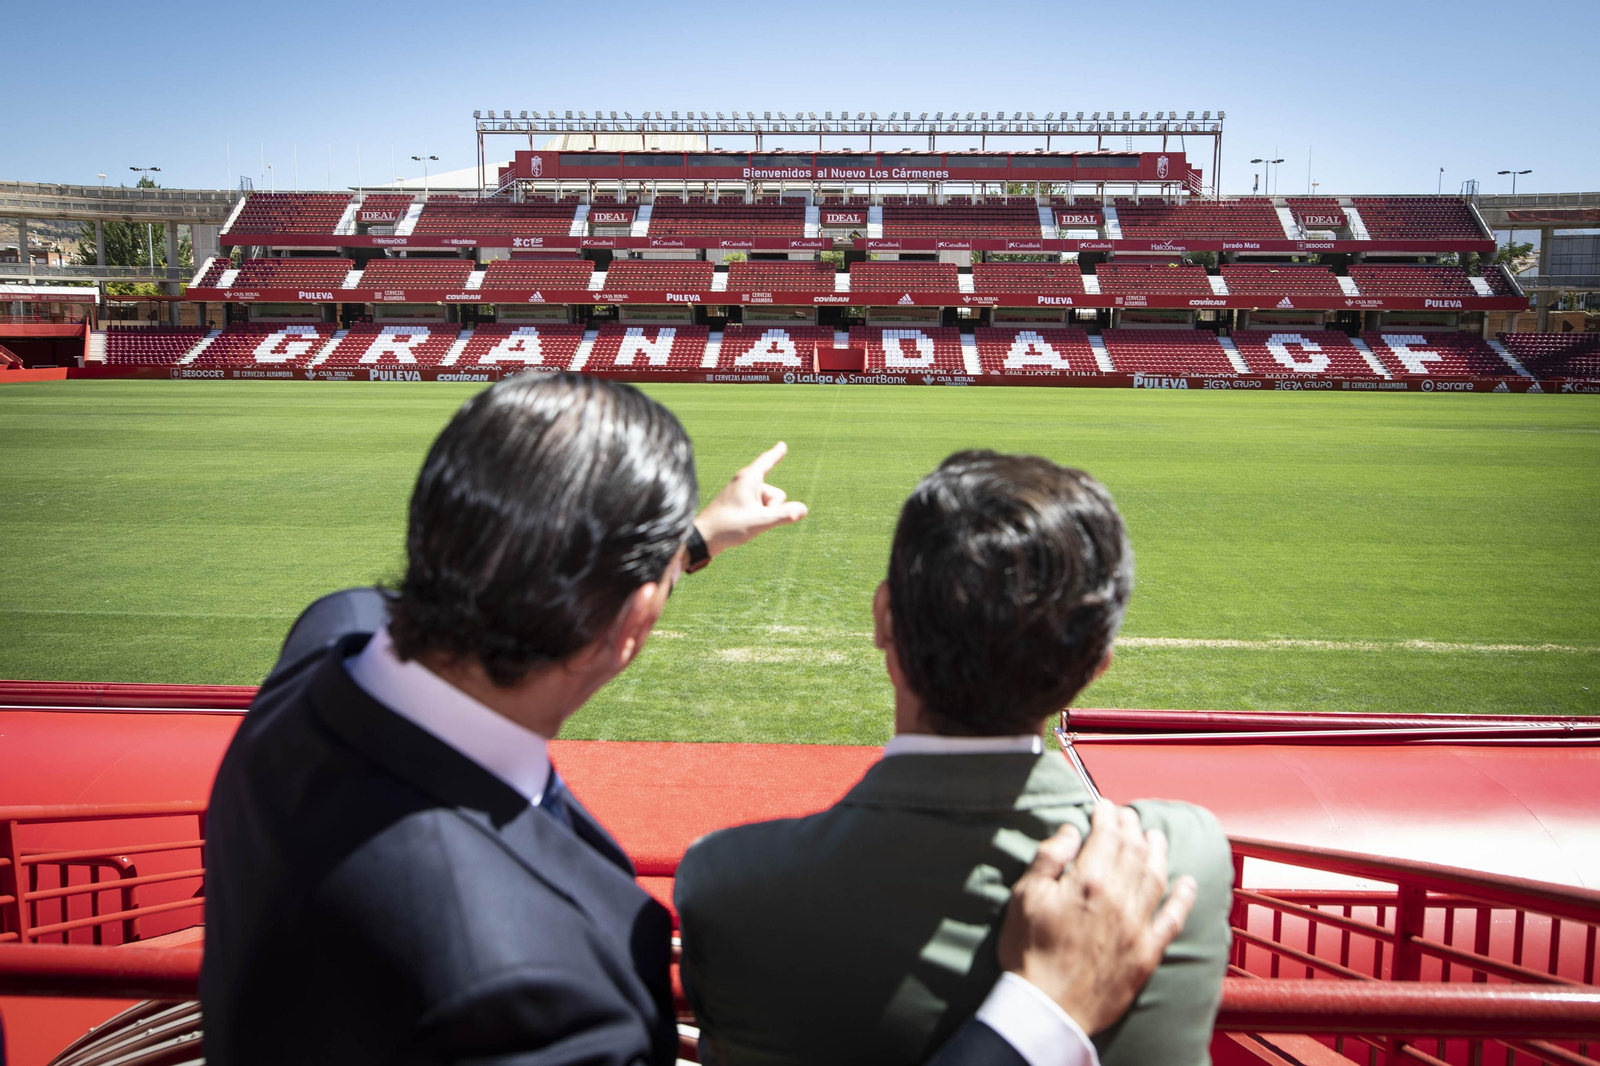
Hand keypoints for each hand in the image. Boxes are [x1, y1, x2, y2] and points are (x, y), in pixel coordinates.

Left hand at [694, 442, 808, 557]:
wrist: (703, 538)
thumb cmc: (729, 526)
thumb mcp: (761, 521)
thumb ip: (784, 515)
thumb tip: (803, 509)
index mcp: (749, 478)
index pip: (767, 461)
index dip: (777, 454)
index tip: (782, 444)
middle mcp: (745, 482)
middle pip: (776, 494)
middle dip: (773, 508)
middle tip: (752, 518)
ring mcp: (741, 493)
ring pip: (768, 503)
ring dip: (764, 515)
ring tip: (744, 522)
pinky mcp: (737, 504)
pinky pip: (759, 508)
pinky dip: (757, 517)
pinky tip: (744, 524)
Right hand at [998, 801, 1197, 1035]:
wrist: (1047, 1008)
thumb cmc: (1029, 952)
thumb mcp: (1025, 897)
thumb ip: (1048, 858)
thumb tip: (1070, 831)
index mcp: (1088, 881)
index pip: (1106, 836)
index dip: (1107, 816)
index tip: (1104, 807)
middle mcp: (1119, 898)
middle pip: (1133, 852)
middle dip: (1132, 828)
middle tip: (1130, 816)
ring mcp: (1137, 926)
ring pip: (1156, 877)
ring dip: (1159, 852)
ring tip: (1157, 836)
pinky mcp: (1148, 952)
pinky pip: (1173, 919)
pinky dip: (1183, 898)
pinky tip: (1188, 882)